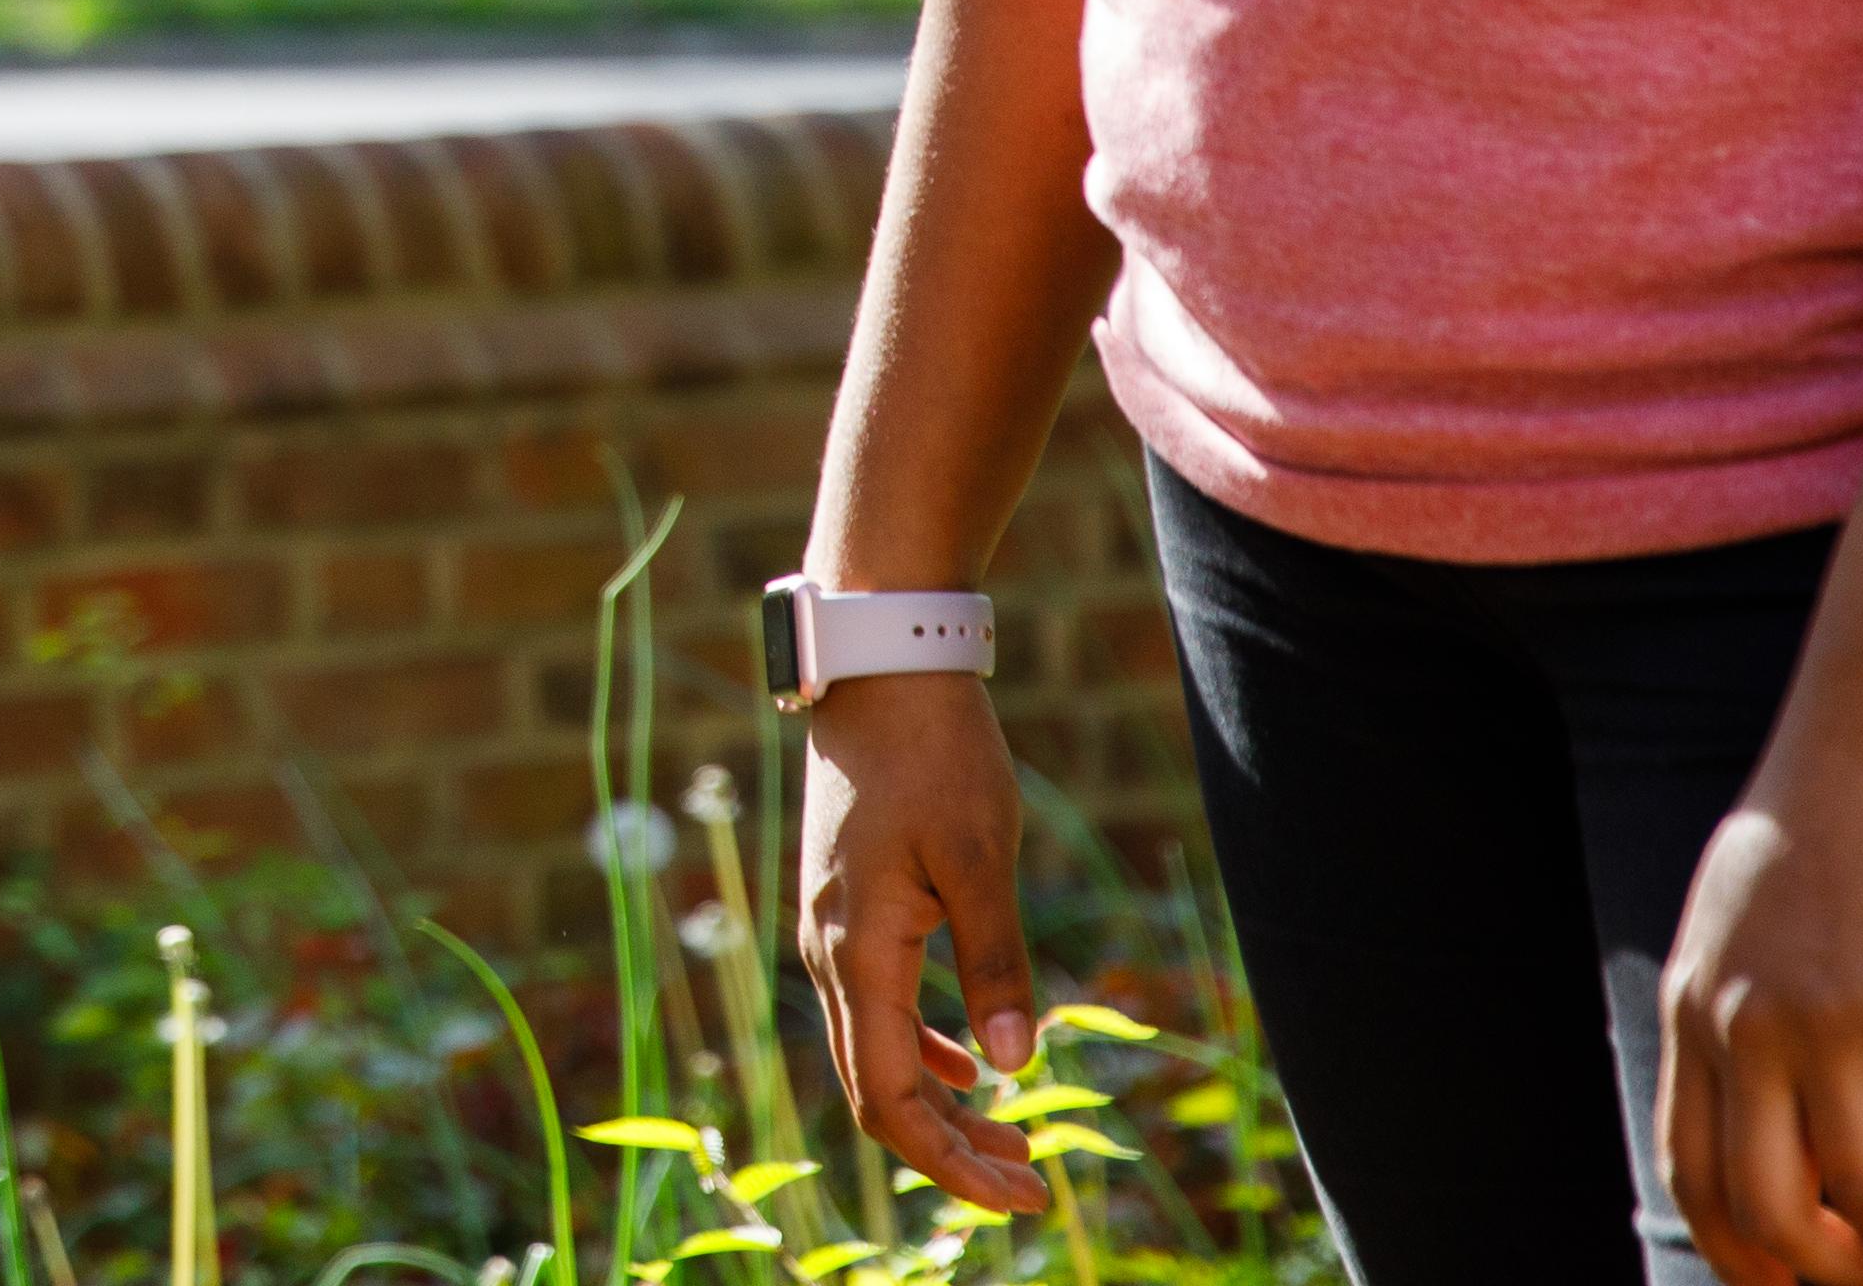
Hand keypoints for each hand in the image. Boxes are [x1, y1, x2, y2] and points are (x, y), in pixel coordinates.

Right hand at [796, 676, 1052, 1214]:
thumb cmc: (933, 753)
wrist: (880, 668)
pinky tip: (975, 1061)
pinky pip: (878, 1007)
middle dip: (953, 1150)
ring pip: (878, 1052)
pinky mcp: (848, 907)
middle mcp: (831, 954)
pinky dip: (926, 1049)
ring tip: (1017, 1139)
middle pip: (878, 1091)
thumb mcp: (978, 857)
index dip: (951, 1162)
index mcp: (857, 953)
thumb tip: (1018, 1064)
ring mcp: (833, 930)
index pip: (890, 1099)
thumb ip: (995, 962)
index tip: (1022, 1194)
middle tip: (1032, 1184)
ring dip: (944, 1104)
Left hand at [1658, 702, 1862, 1285]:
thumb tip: (1774, 1125)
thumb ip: (1737, 1013)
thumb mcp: (1737, 922)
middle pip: (1772, 1209)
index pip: (1692, 1175)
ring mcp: (1827, 1015)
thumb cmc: (1821, 822)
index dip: (1743, 1256)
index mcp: (1694, 1007)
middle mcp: (1745, 1023)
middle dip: (1837, 1277)